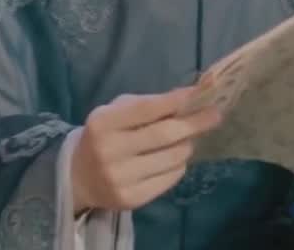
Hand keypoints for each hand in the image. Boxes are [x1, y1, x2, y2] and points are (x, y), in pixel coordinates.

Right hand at [71, 87, 222, 214]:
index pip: (147, 109)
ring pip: (172, 159)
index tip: (201, 93)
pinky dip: (179, 165)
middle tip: (215, 115)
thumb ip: (146, 105)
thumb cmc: (104, 136)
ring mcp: (120, 179)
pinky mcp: (132, 200)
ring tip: (189, 139)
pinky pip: (169, 179)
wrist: (78, 178)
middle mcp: (110, 151)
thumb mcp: (115, 113)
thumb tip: (189, 98)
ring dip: (187, 145)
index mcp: (103, 123)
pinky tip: (175, 159)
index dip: (176, 100)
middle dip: (194, 123)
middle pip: (164, 135)